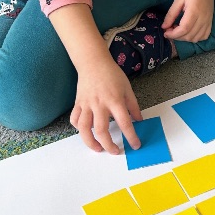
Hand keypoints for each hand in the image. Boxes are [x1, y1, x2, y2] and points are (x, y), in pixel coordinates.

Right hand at [49, 3, 143, 154]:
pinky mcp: (77, 103)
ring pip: (84, 129)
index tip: (135, 145)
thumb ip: (133, 106)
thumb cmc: (112, 75)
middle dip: (109, 145)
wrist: (93, 62)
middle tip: (115, 151)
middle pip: (102, 130)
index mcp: (115, 100)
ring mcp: (87, 104)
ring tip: (98, 148)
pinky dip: (79, 128)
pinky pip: (75, 120)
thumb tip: (139, 120)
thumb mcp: (127, 88)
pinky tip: (86, 132)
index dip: (131, 136)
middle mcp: (100, 104)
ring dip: (90, 142)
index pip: (125, 123)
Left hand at [162, 0, 214, 41]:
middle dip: (177, 36)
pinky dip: (195, 37)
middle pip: (189, 36)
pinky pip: (204, 36)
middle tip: (170, 29)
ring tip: (178, 30)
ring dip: (185, 38)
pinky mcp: (211, 22)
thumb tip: (164, 27)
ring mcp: (208, 21)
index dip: (173, 34)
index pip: (184, 29)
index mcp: (194, 11)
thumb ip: (171, 14)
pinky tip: (189, 32)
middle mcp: (203, 19)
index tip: (165, 32)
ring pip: (196, 38)